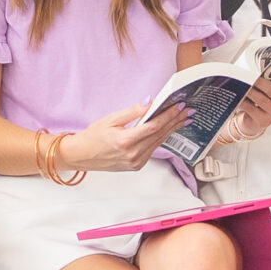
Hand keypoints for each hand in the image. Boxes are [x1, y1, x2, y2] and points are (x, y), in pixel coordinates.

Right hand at [62, 102, 185, 173]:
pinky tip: (168, 130)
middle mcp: (132, 154)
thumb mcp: (110, 119)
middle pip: (160, 135)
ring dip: (172, 130)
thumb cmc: (93, 136)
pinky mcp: (136, 166)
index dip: (168, 116)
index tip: (178, 107)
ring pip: (158, 143)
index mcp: (125, 141)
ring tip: (183, 119)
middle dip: (175, 121)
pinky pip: (152, 149)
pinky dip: (161, 139)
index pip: (153, 126)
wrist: (82, 156)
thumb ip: (131, 112)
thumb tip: (149, 103)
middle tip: (188, 111)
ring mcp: (135, 162)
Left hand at [230, 66, 270, 139]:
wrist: (252, 121)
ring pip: (261, 99)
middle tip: (249, 77)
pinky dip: (244, 102)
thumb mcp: (265, 91)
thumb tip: (253, 70)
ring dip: (249, 92)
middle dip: (259, 82)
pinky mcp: (264, 120)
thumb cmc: (259, 102)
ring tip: (241, 86)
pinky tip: (239, 99)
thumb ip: (265, 80)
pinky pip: (252, 109)